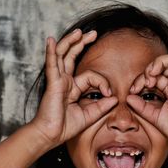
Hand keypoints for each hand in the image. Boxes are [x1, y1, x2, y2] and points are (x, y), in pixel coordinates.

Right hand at [30, 30, 116, 147]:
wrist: (51, 135)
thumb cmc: (66, 127)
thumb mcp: (90, 115)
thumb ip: (102, 106)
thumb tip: (115, 97)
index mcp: (73, 88)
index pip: (91, 76)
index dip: (103, 82)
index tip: (109, 93)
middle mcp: (65, 81)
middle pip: (72, 56)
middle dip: (81, 44)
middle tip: (92, 33)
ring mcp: (58, 81)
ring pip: (63, 56)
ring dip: (70, 42)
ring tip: (79, 32)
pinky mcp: (53, 84)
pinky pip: (52, 65)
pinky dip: (52, 52)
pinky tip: (51, 41)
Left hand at [127, 55, 167, 149]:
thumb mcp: (152, 115)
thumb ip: (140, 106)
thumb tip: (128, 97)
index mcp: (167, 88)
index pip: (153, 74)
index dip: (141, 78)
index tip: (133, 90)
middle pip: (163, 63)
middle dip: (150, 69)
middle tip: (145, 82)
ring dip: (162, 62)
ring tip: (153, 74)